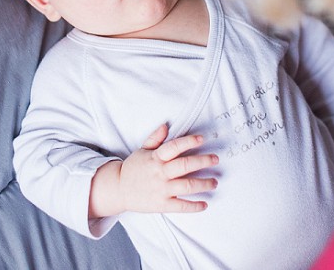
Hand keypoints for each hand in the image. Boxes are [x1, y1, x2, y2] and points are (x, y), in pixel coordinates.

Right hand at [89, 124, 219, 217]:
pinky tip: (204, 204)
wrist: (118, 190)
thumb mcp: (142, 150)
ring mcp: (161, 190)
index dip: (188, 142)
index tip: (202, 139)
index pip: (174, 147)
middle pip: (185, 166)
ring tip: (214, 182)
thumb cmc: (134, 168)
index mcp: (156, 158)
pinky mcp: (161, 205)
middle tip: (215, 159)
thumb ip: (155, 138)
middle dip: (203, 161)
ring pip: (187, 186)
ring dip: (204, 184)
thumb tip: (166, 125)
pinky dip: (194, 207)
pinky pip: (181, 206)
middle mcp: (160, 173)